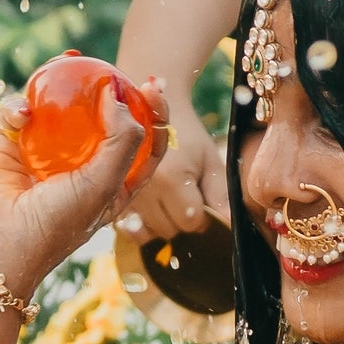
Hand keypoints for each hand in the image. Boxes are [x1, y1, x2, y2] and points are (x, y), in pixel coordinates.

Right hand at [0, 65, 159, 311]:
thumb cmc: (56, 223)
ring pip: (59, 108)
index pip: (143, 143)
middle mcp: (80, 165)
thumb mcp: (104, 185)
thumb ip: (122, 140)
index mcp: (112, 182)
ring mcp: (44, 152)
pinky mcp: (10, 144)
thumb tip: (117, 95)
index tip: (153, 86)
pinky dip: (20, 107)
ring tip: (70, 61)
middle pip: (104, 119)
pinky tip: (23, 113)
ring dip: (63, 84)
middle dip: (111, 90)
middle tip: (114, 68)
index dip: (154, 114)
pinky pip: (18, 113)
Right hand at [126, 101, 232, 249]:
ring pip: (149, 233)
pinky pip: (127, 230)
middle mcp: (144, 190)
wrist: (150, 111)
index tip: (200, 196)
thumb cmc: (186, 135)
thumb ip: (220, 194)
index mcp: (172, 179)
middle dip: (181, 219)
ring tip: (166, 200)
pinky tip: (148, 208)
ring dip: (161, 223)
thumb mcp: (209, 160)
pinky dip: (140, 225)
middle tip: (184, 194)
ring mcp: (123, 195)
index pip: (192, 222)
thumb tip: (232, 224)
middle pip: (170, 230)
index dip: (202, 215)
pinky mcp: (111, 197)